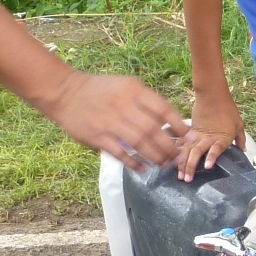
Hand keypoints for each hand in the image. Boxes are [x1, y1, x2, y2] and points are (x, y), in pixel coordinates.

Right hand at [33, 69, 187, 169]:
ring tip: (164, 164)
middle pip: (154, 131)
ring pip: (140, 144)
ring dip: (156, 157)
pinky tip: (143, 168)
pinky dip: (134, 163)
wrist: (65, 92)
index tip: (190, 137)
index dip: (180, 126)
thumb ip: (147, 102)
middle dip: (170, 147)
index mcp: (133, 90)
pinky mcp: (97, 137)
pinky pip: (121, 154)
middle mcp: (123, 105)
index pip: (164, 110)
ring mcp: (110, 122)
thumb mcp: (126, 86)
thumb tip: (172, 124)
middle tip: (178, 157)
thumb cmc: (101, 90)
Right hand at [178, 91, 243, 180]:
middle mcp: (208, 138)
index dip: (212, 157)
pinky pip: (182, 142)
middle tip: (187, 180)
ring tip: (180, 176)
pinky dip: (177, 151)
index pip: (216, 149)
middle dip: (191, 167)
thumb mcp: (239, 124)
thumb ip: (241, 138)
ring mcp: (197, 134)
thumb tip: (244, 149)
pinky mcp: (190, 131)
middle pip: (197, 153)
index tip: (207, 166)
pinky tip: (172, 160)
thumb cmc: (228, 109)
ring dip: (183, 163)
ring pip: (188, 150)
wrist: (213, 95)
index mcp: (222, 137)